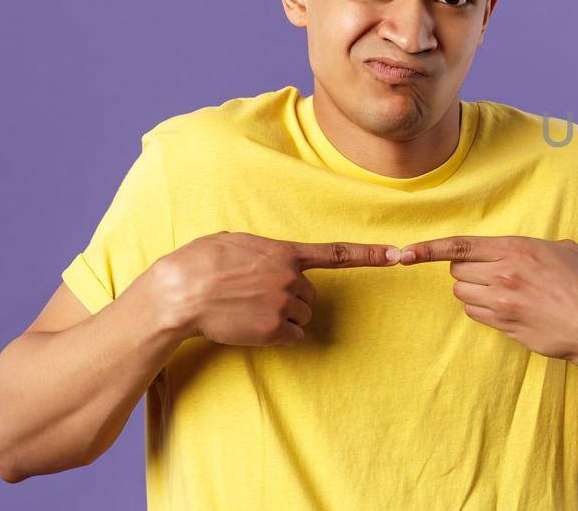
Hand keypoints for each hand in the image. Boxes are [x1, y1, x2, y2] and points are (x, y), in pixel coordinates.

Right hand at [147, 230, 398, 345]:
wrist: (178, 293)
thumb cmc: (199, 263)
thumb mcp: (235, 241)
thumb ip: (264, 250)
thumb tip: (272, 258)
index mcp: (285, 252)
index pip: (338, 253)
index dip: (372, 255)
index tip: (399, 255)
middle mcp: (290, 278)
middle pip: (310, 296)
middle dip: (292, 298)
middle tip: (257, 297)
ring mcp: (282, 304)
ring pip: (303, 316)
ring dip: (285, 317)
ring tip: (249, 310)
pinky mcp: (273, 329)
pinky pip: (293, 336)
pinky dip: (278, 335)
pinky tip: (252, 326)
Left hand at [394, 235, 577, 367]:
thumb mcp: (564, 250)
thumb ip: (531, 247)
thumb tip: (516, 252)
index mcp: (516, 249)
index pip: (459, 246)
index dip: (427, 249)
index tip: (404, 253)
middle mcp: (503, 274)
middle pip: (457, 271)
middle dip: (466, 270)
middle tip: (491, 272)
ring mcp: (501, 303)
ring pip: (462, 294)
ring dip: (473, 291)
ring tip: (501, 291)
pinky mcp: (504, 326)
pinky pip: (475, 314)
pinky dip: (482, 309)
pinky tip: (505, 308)